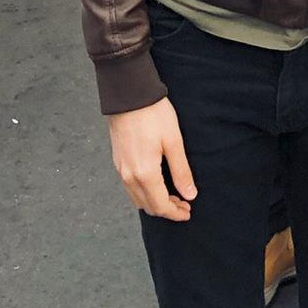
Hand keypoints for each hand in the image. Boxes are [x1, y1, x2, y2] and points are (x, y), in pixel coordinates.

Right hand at [108, 98, 195, 220]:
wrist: (129, 94)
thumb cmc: (153, 114)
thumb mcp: (173, 141)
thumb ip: (181, 171)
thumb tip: (190, 195)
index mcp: (144, 173)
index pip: (160, 206)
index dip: (175, 213)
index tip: (188, 212)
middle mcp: (129, 176)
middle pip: (147, 206)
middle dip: (166, 210)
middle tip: (184, 204)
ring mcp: (120, 169)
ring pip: (137, 198)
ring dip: (154, 202)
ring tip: (172, 195)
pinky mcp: (117, 161)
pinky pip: (130, 187)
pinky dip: (144, 192)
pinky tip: (155, 183)